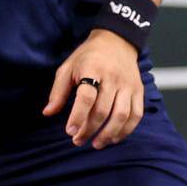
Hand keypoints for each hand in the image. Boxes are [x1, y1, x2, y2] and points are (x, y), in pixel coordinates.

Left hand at [42, 29, 144, 147]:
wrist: (116, 41)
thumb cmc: (87, 57)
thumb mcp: (67, 68)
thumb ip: (58, 91)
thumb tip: (48, 113)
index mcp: (92, 69)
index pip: (86, 96)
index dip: (78, 116)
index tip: (70, 132)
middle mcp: (113, 78)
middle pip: (103, 109)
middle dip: (90, 129)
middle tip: (78, 141)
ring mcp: (129, 85)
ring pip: (122, 115)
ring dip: (109, 133)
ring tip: (96, 144)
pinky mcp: (139, 90)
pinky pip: (136, 114)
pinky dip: (126, 129)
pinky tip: (114, 138)